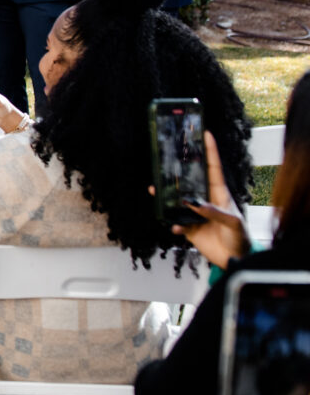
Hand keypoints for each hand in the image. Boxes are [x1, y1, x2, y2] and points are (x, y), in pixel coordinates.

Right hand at [167, 130, 247, 267]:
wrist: (235, 260)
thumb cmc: (240, 238)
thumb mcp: (233, 223)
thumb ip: (215, 212)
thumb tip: (194, 203)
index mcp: (219, 193)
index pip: (213, 168)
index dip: (210, 151)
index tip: (205, 133)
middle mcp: (206, 200)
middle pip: (189, 180)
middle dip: (177, 170)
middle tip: (166, 159)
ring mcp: (196, 213)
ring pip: (177, 200)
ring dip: (165, 196)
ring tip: (155, 190)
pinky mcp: (189, 227)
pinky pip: (176, 221)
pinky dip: (174, 224)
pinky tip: (176, 227)